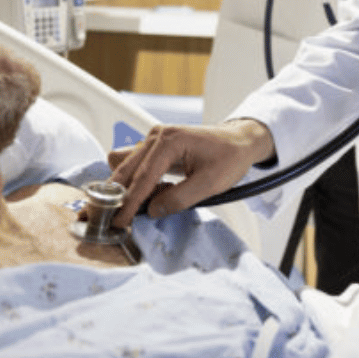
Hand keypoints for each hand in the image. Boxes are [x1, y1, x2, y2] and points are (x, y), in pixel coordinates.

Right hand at [107, 120, 275, 228]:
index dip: (130, 203)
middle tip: (118, 219)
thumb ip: (179, 199)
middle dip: (119, 194)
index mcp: (170, 141)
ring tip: (142, 206)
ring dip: (127, 187)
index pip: (142, 177)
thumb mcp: (210, 184)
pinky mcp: (156, 146)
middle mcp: (157, 136)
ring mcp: (154, 139)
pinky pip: (136, 164)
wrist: (240, 141)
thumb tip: (153, 211)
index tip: (120, 221)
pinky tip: (151, 195)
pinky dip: (137, 181)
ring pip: (126, 164)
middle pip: (124, 167)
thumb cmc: (230, 156)